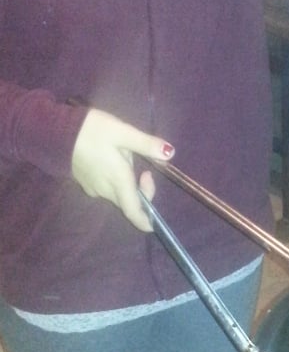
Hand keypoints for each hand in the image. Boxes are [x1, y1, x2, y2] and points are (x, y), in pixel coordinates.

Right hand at [71, 108, 174, 231]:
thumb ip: (147, 144)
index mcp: (118, 181)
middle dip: (142, 190)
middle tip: (147, 168)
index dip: (147, 221)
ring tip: (124, 155)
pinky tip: (110, 158)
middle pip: (129, 202)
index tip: (156, 217)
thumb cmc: (91, 130)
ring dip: (128, 182)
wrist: (55, 131)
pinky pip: (106, 188)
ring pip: (118, 194)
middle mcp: (105, 191)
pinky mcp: (84, 183)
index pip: (134, 213)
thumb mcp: (123, 132)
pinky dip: (115, 179)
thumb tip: (170, 154)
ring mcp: (93, 189)